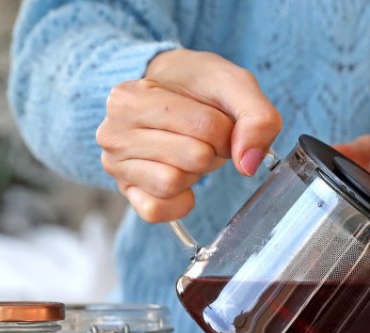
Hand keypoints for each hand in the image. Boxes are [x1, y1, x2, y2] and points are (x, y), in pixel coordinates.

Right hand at [96, 49, 282, 222]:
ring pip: (173, 184)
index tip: (216, 119)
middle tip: (200, 136)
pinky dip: (180, 202)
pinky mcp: (127, 193)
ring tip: (185, 150)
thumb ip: (257, 117)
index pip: (206, 126)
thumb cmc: (198, 87)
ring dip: (194, 172)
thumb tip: (248, 164)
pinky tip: (182, 179)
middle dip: (211, 149)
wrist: (173, 90)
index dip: (227, 130)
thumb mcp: (234, 84)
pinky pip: (157, 211)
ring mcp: (116, 165)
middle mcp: (112, 132)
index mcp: (129, 97)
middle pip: (194, 157)